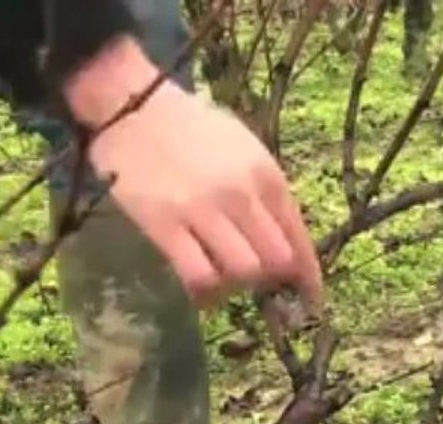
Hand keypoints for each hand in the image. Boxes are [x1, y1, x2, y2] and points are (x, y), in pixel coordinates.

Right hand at [64, 38, 322, 309]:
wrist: (133, 106)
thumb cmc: (190, 126)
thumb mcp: (243, 148)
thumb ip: (265, 190)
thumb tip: (285, 239)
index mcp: (265, 174)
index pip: (298, 236)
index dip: (307, 274)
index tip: (309, 296)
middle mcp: (241, 193)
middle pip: (276, 260)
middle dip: (270, 281)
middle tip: (254, 285)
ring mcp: (203, 209)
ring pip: (243, 272)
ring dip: (236, 286)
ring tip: (223, 281)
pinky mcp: (165, 224)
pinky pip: (199, 275)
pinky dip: (205, 293)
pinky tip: (200, 292)